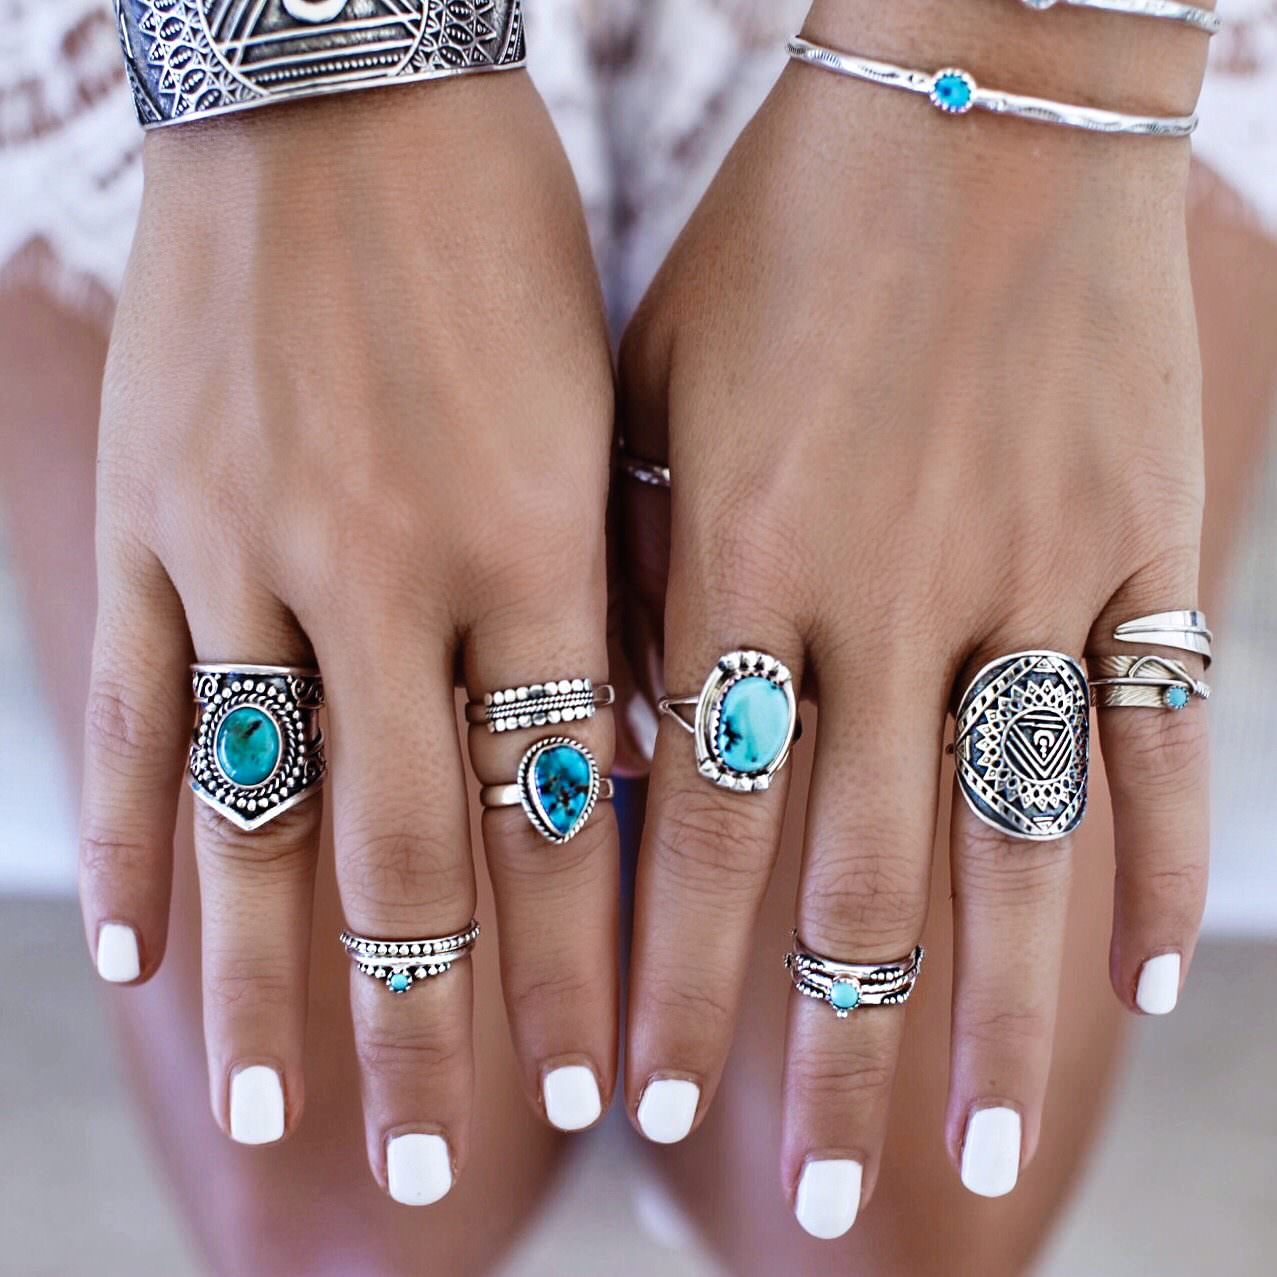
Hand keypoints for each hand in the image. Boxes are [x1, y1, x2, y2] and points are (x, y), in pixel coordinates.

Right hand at [79, 74, 617, 1195]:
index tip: (592, 1092)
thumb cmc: (507, 238)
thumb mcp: (604, 409)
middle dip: (434, 1030)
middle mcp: (394, 566)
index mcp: (541, 538)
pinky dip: (128, 845)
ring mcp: (248, 544)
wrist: (345, 75)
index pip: (565, 813)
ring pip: (258, 817)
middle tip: (438, 1179)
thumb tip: (627, 768)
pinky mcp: (144, 510)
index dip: (577, 966)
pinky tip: (132, 959)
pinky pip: (126, 709)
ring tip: (283, 1120)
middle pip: (412, 853)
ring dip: (272, 987)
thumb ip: (610, 595)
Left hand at [619, 8, 1207, 1233]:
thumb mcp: (656, 398)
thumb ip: (637, 584)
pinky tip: (1143, 993)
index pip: (687, 829)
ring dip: (995, 1024)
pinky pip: (1160, 740)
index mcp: (738, 556)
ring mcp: (1036, 573)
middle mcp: (886, 593)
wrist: (974, 77)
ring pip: (1014, 852)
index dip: (663, 985)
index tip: (642, 1112)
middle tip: (797, 1201)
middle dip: (814, 1053)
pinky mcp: (1151, 538)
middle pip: (850, 880)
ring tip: (975, 1164)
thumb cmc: (781, 236)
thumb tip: (612, 757)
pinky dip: (1148, 872)